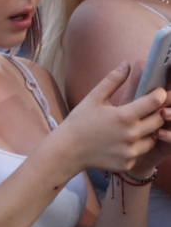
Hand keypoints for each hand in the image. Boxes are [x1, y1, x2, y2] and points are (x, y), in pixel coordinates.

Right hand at [58, 62, 169, 176]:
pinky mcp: (128, 163)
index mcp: (124, 116)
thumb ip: (112, 80)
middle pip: (159, 120)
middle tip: (147, 109)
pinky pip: (140, 152)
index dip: (160, 94)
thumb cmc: (79, 122)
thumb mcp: (93, 98)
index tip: (158, 92)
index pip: (155, 101)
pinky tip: (121, 142)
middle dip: (156, 112)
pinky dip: (135, 146)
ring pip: (152, 137)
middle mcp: (131, 135)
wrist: (67, 150)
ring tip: (132, 126)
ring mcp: (130, 151)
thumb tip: (127, 63)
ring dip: (148, 131)